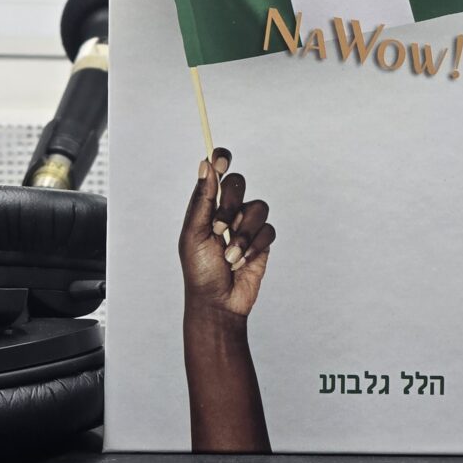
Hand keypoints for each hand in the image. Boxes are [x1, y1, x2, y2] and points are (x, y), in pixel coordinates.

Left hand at [179, 147, 275, 318]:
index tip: (220, 160)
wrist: (218, 303)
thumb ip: (203, 200)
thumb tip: (205, 165)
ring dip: (243, 235)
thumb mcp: (194, 234)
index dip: (220, 159)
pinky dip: (254, 246)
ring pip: (257, 207)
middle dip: (229, 206)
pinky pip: (268, 229)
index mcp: (207, 205)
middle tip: (219, 228)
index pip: (216, 171)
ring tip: (230, 256)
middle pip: (238, 183)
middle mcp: (228, 209)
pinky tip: (243, 261)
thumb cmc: (199, 271)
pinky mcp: (262, 240)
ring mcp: (247, 224)